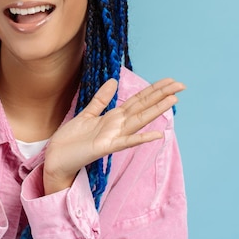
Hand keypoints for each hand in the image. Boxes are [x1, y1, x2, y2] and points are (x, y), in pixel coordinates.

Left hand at [43, 78, 184, 194]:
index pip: (138, 100)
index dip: (154, 89)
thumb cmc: (71, 140)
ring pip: (139, 120)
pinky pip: (126, 142)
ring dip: (156, 110)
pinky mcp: (105, 147)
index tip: (170, 80)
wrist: (57, 159)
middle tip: (181, 85)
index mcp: (114, 117)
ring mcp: (113, 137)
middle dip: (161, 95)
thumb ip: (101, 99)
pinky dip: (142, 138)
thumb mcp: (87, 114)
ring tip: (173, 100)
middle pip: (143, 107)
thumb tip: (114, 81)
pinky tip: (158, 134)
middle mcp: (117, 126)